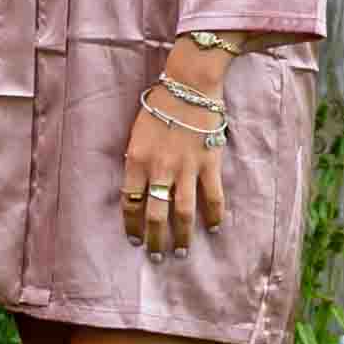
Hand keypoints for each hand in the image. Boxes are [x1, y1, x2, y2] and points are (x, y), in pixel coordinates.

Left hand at [120, 99, 225, 258]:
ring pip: (183, 212)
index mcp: (135, 161)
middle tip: (157, 257)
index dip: (131, 224)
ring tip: (180, 252)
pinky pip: (212, 197)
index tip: (134, 240)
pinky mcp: (210, 164)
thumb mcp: (136, 134)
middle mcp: (159, 169)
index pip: (129, 202)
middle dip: (155, 238)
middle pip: (156, 214)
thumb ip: (136, 162)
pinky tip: (214, 229)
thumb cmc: (159, 106)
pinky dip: (214, 215)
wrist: (188, 86)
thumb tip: (137, 186)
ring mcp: (186, 168)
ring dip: (181, 236)